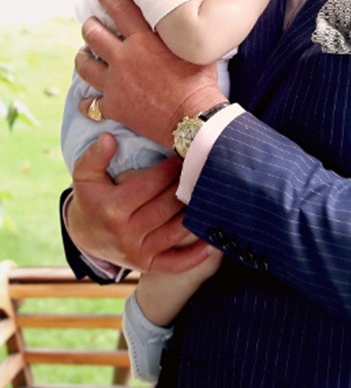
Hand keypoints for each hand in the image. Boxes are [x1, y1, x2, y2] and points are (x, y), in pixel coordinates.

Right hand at [67, 132, 210, 272]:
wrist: (85, 236)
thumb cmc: (92, 198)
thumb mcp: (85, 176)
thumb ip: (94, 156)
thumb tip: (109, 138)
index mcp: (112, 208)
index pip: (151, 184)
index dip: (170, 167)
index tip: (184, 152)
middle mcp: (126, 233)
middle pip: (168, 205)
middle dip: (187, 184)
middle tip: (203, 168)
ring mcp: (138, 252)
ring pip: (177, 229)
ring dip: (196, 211)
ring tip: (209, 191)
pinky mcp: (148, 265)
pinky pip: (176, 263)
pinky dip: (196, 255)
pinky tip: (211, 239)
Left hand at [75, 0, 223, 146]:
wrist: (193, 117)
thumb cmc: (200, 82)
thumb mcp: (192, 48)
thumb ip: (179, 33)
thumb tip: (184, 20)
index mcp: (143, 41)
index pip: (119, 10)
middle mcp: (124, 58)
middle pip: (94, 35)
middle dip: (89, 26)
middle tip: (90, 23)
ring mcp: (115, 83)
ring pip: (85, 66)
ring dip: (82, 58)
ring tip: (84, 54)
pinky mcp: (114, 107)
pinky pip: (91, 104)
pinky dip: (87, 102)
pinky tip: (87, 101)